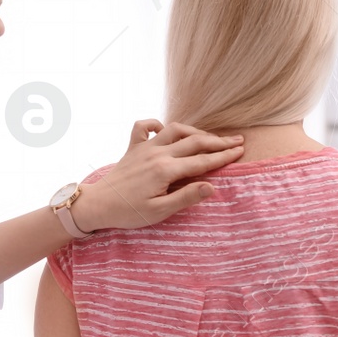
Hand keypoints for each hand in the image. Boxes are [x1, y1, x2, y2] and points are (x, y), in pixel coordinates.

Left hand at [71, 120, 242, 232]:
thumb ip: (186, 197)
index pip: (202, 161)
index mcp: (166, 170)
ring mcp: (144, 148)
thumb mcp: (159, 212)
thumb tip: (211, 187)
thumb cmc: (128, 212)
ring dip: (194, 131)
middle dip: (218, 141)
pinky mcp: (132, 148)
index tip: (240, 152)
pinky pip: (143, 127)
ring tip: (209, 137)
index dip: (223, 156)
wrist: (97, 205)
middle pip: (194, 142)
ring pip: (175, 130)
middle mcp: (157, 154)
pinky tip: (164, 130)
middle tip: (237, 140)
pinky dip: (156, 124)